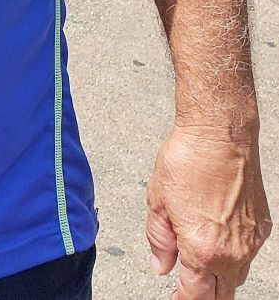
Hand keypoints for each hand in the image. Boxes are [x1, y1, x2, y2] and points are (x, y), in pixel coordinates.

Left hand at [148, 124, 270, 297]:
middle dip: (203, 296)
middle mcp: (232, 253)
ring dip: (219, 278)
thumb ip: (159, 240)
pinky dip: (232, 256)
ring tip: (198, 266)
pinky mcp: (262, 228)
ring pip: (236, 276)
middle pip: (221, 294)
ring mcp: (251, 242)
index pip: (195, 296)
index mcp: (202, 250)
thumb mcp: (158, 201)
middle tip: (185, 290)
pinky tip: (217, 240)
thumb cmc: (187, 162)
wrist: (221, 137)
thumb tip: (162, 266)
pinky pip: (248, 254)